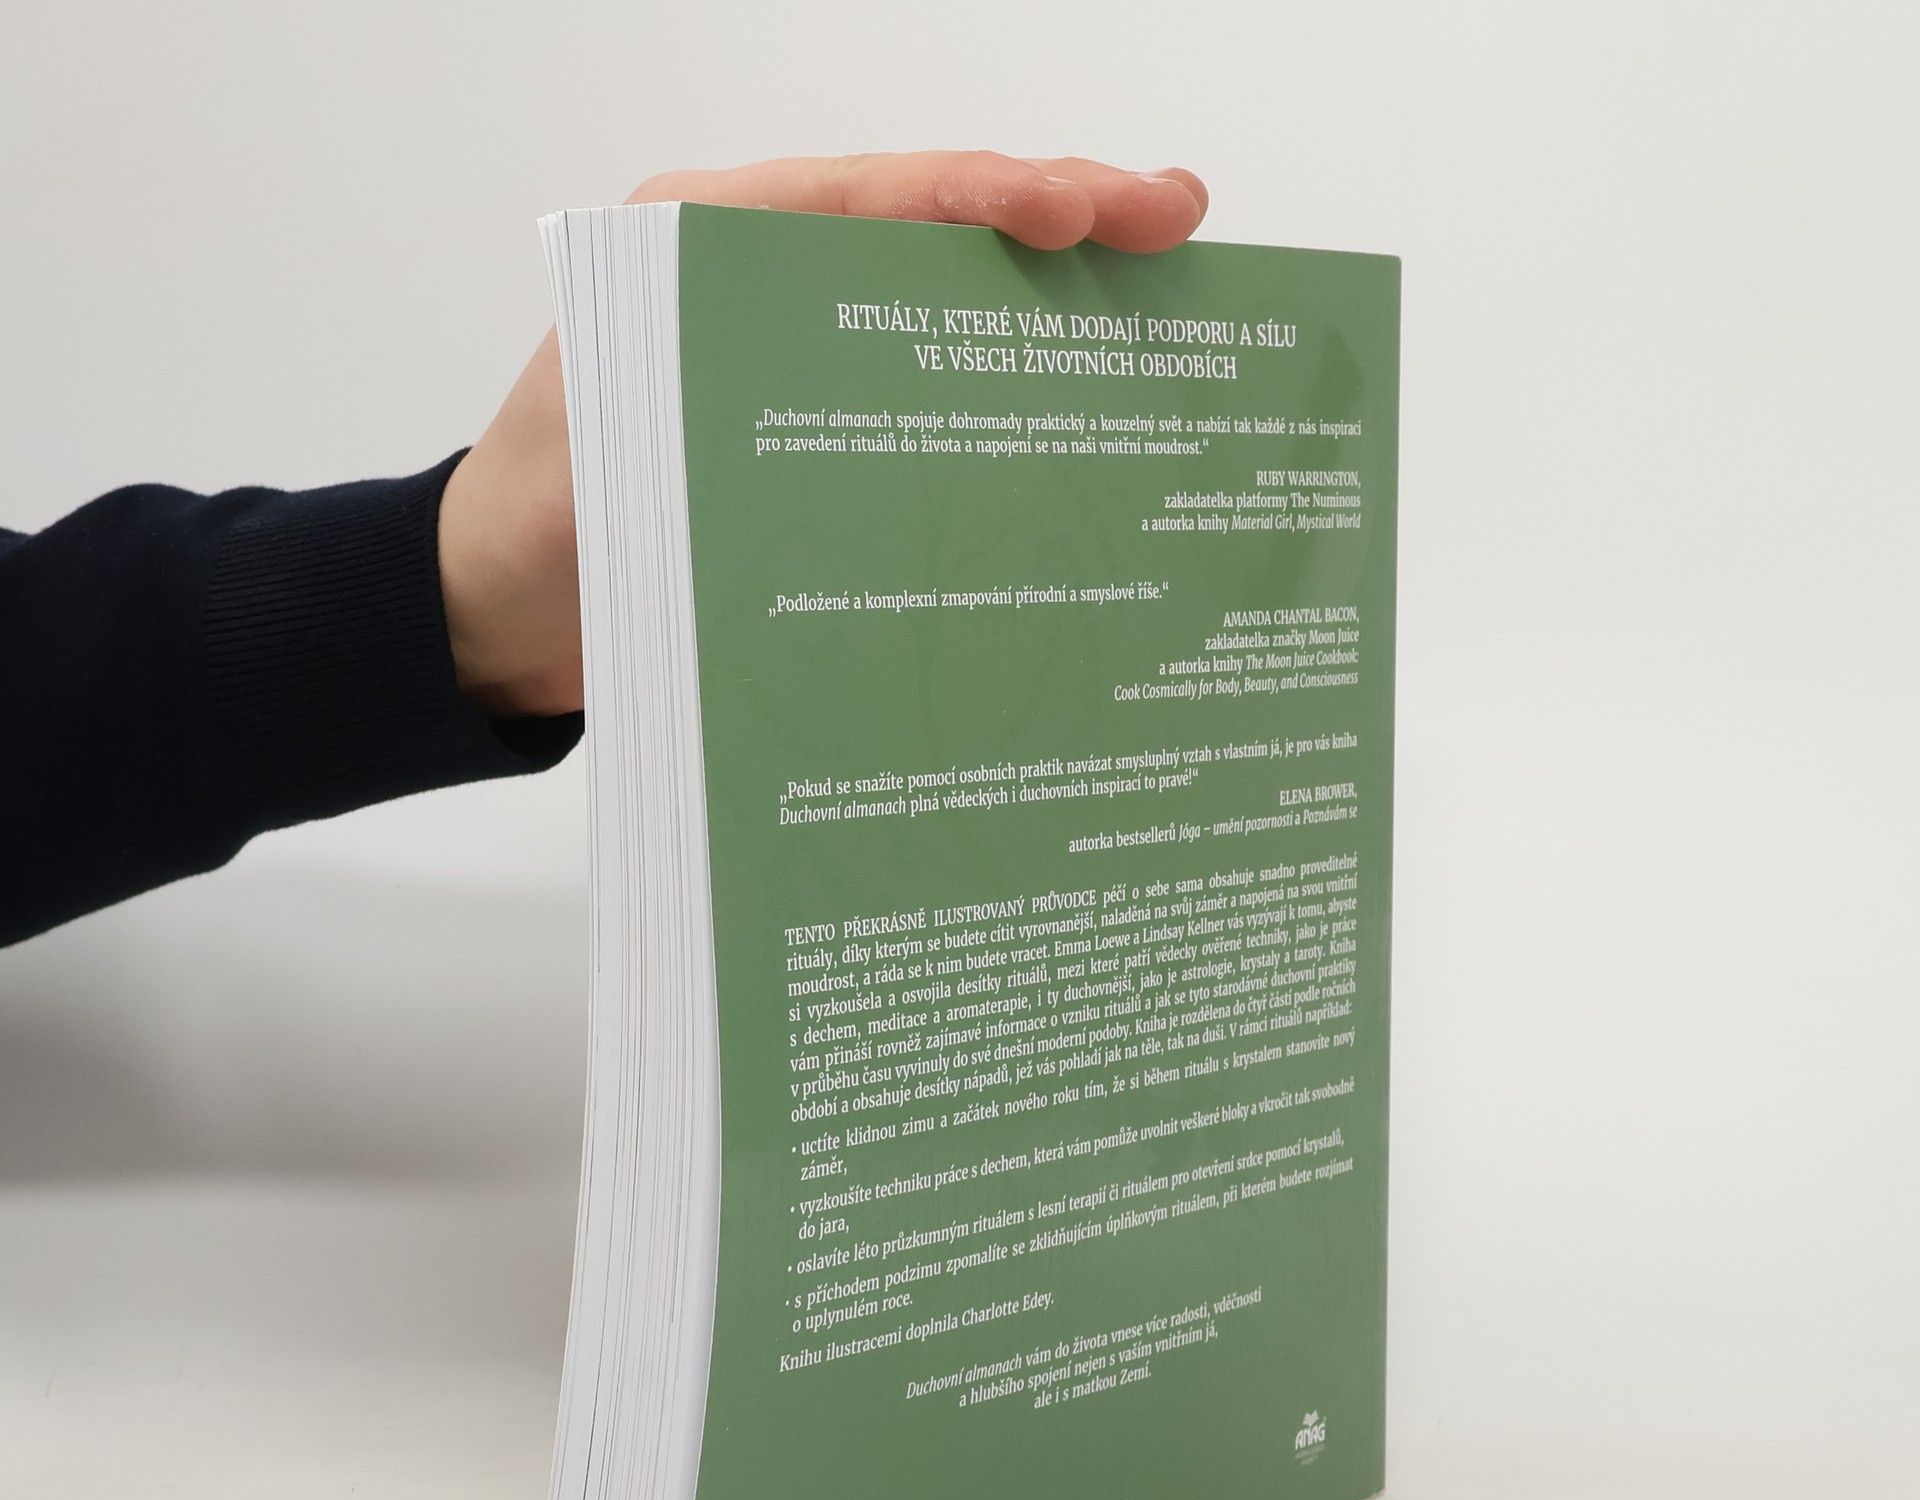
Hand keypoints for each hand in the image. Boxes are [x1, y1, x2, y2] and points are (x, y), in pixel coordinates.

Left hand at [438, 152, 1209, 716]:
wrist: (499, 605)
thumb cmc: (541, 531)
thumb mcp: (604, 472)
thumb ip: (699, 427)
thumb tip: (842, 443)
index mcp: (702, 249)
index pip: (870, 196)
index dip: (987, 196)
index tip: (1087, 215)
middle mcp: (761, 275)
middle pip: (930, 222)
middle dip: (1059, 212)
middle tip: (1178, 221)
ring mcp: (800, 341)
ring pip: (947, 291)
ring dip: (1056, 285)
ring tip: (1170, 280)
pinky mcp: (824, 416)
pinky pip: (932, 372)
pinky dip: (1013, 369)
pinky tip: (1092, 385)